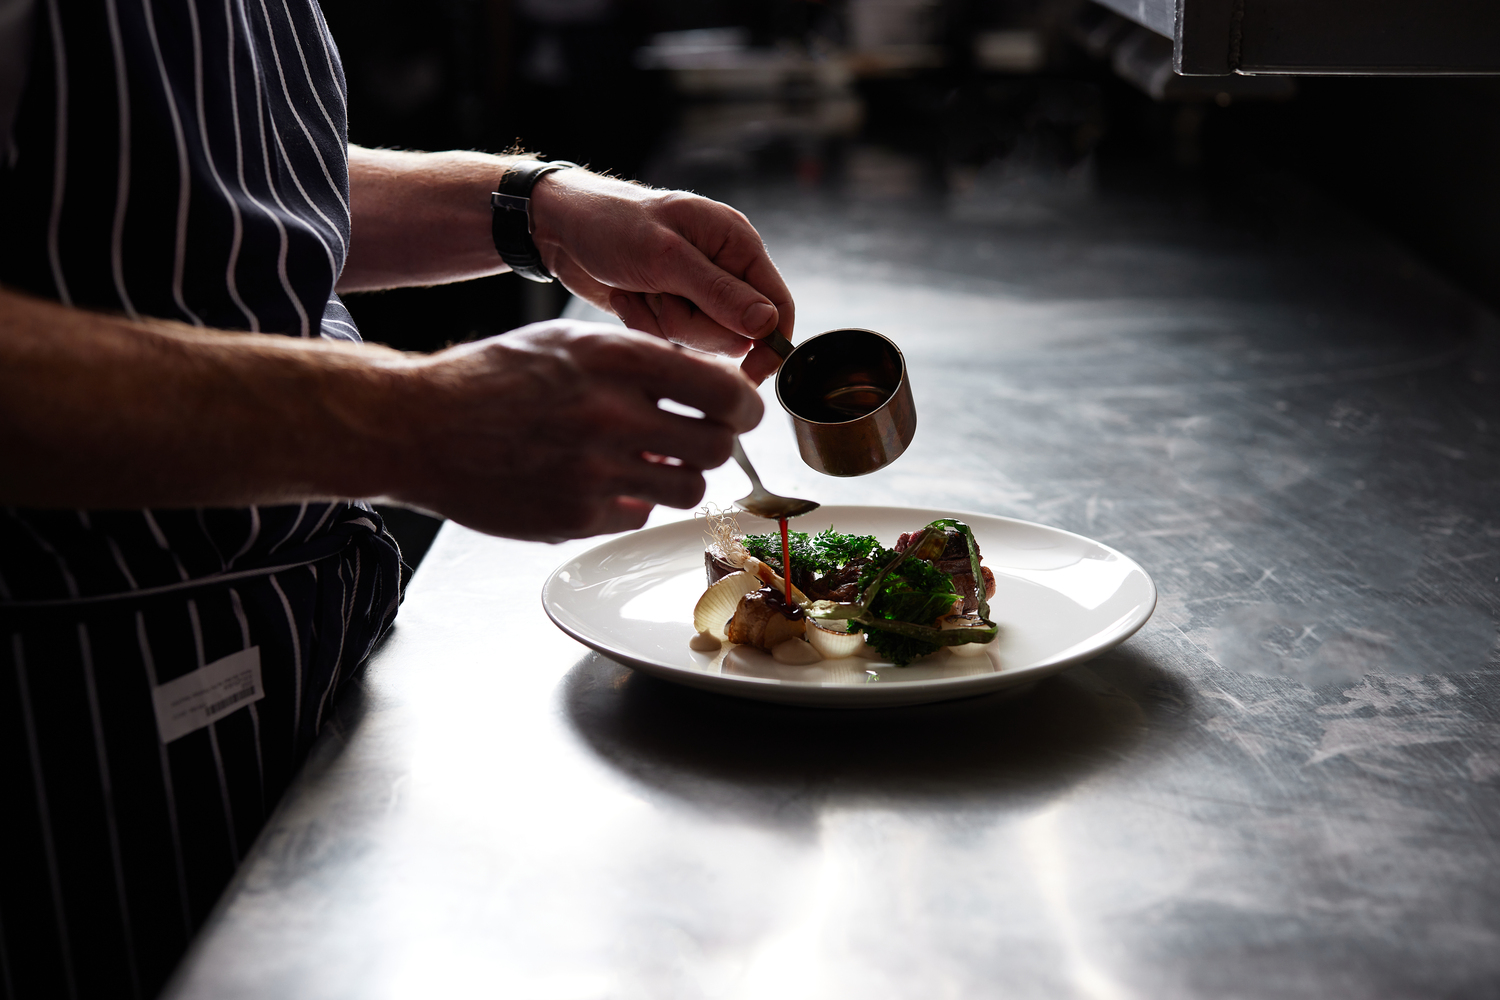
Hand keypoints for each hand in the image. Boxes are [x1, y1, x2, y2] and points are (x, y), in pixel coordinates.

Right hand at [389, 320, 763, 541]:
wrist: (418, 426)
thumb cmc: (495, 378)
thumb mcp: (569, 340)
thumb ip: (640, 358)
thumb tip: (709, 381)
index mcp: (615, 359)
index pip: (722, 390)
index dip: (744, 405)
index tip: (741, 411)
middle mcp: (609, 414)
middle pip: (717, 445)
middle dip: (715, 443)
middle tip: (698, 439)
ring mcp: (593, 471)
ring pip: (688, 487)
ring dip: (678, 476)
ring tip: (647, 462)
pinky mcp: (574, 517)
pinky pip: (637, 515)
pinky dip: (627, 502)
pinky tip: (594, 482)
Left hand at [529, 171, 794, 383]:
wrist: (561, 227)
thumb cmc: (611, 225)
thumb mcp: (665, 257)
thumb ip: (719, 292)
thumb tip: (767, 325)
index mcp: (736, 244)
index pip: (778, 304)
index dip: (771, 343)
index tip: (751, 374)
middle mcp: (723, 269)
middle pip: (736, 333)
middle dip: (693, 325)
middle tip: (660, 295)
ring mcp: (697, 292)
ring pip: (701, 341)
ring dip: (664, 323)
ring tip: (639, 290)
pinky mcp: (671, 309)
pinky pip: (672, 341)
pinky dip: (645, 324)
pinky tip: (628, 297)